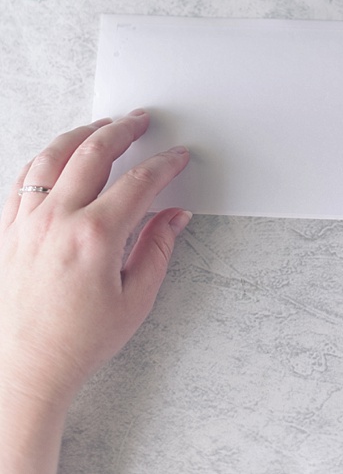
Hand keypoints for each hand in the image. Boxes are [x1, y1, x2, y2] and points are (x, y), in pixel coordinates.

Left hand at [0, 111, 189, 413]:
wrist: (22, 370)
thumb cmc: (76, 343)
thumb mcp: (134, 300)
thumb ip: (157, 249)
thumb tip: (174, 216)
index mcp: (95, 237)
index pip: (139, 181)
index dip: (164, 164)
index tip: (176, 157)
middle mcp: (57, 220)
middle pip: (94, 152)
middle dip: (123, 130)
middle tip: (140, 121)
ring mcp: (27, 222)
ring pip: (53, 156)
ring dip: (81, 134)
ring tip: (100, 127)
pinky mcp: (7, 230)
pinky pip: (25, 178)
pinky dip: (45, 158)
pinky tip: (58, 156)